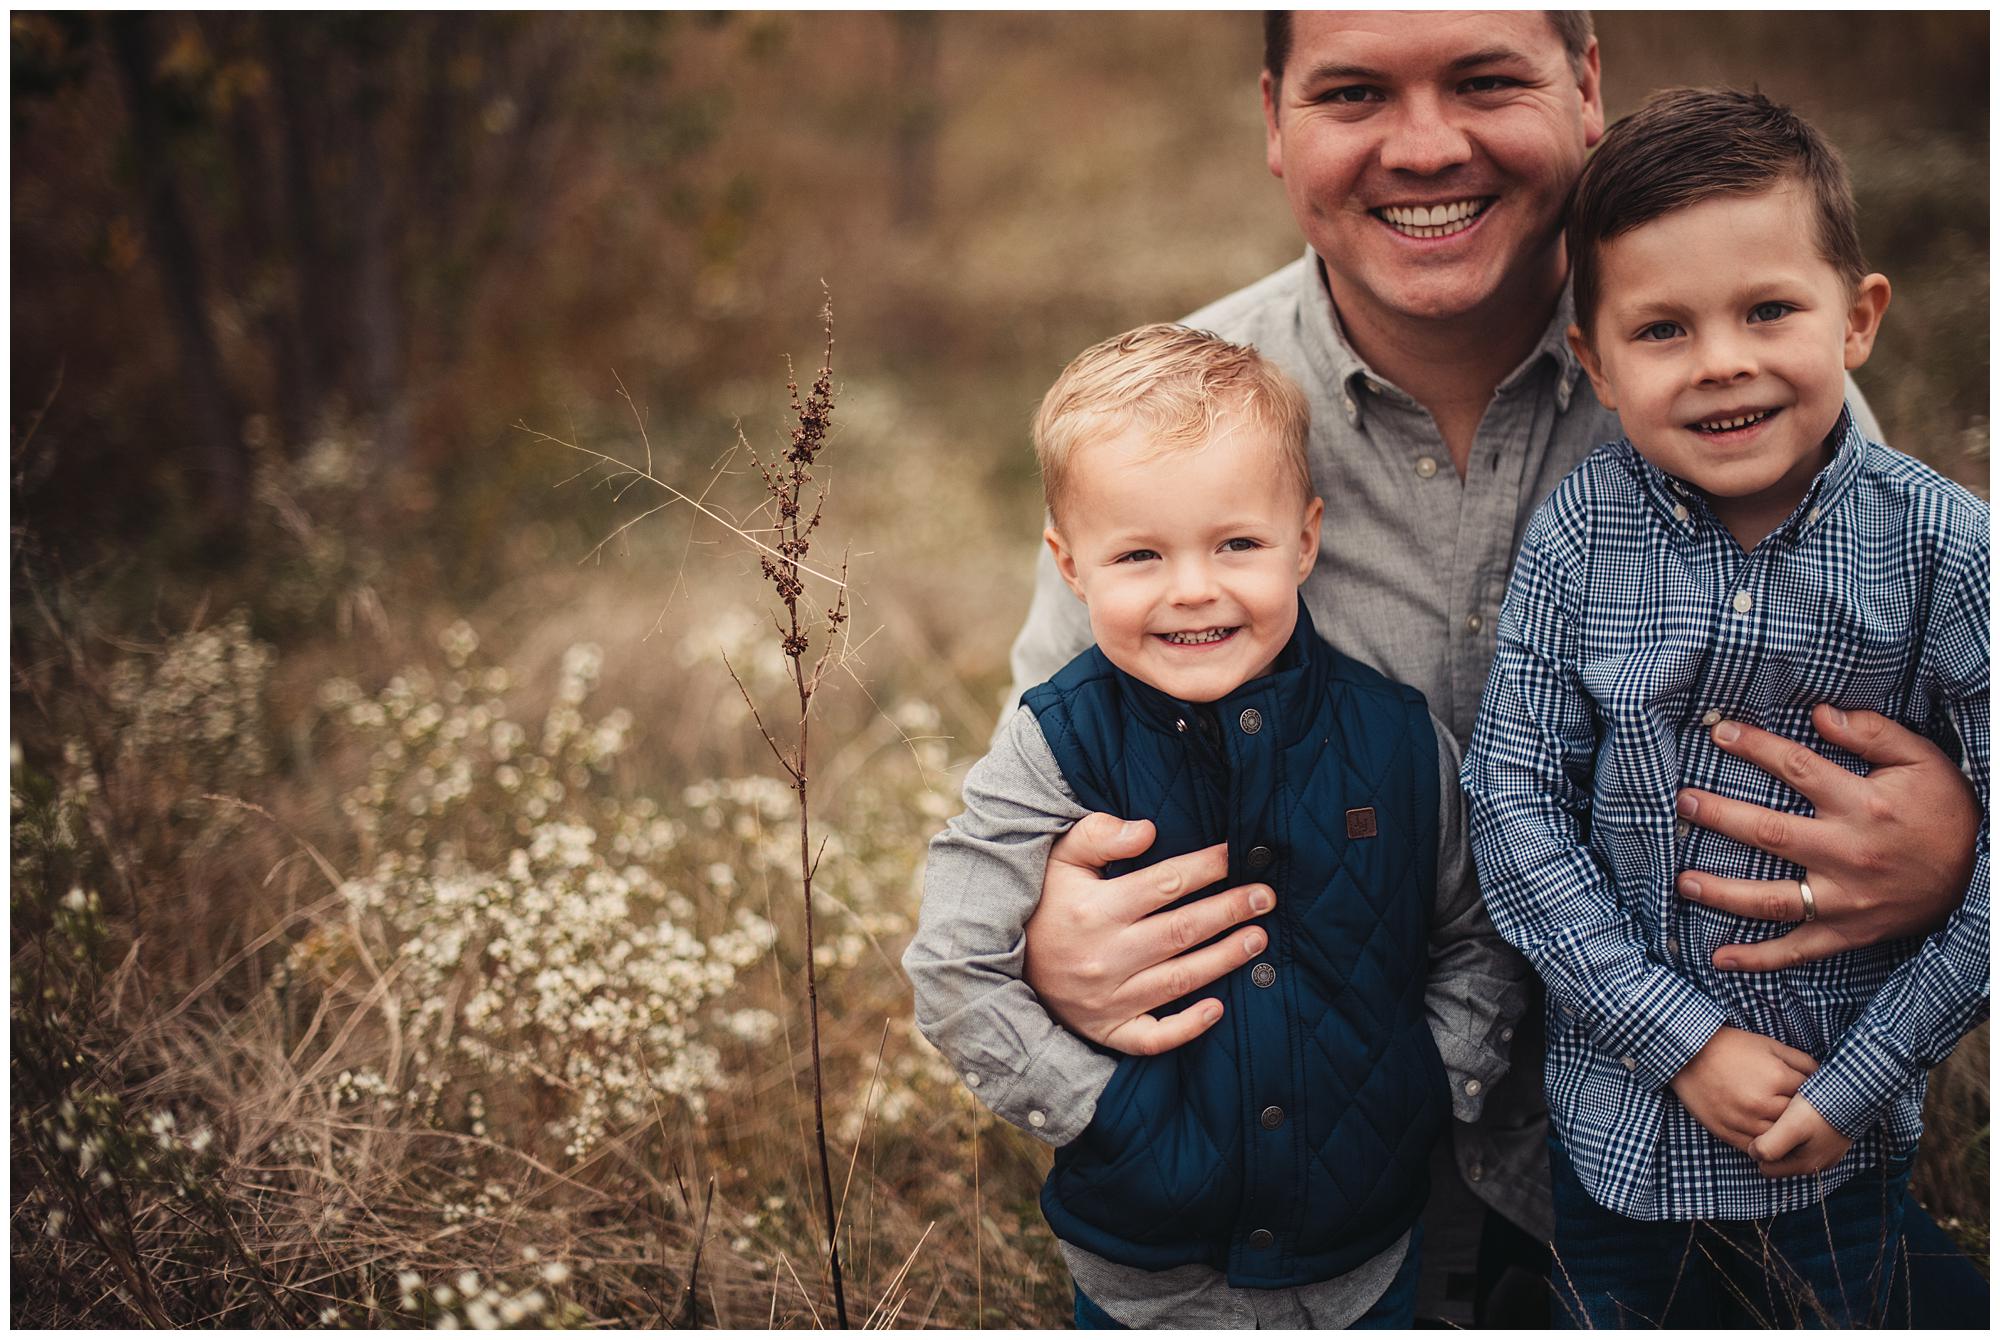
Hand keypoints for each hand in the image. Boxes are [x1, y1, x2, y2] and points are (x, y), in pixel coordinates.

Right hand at [1022, 813, 1271, 1055]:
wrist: (999, 962)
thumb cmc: (1043, 902)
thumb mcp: (1059, 858)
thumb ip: (1100, 835)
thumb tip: (1148, 830)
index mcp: (1094, 910)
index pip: (1165, 883)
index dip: (1206, 867)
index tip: (1235, 854)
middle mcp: (1105, 956)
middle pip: (1182, 930)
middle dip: (1230, 910)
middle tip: (1266, 897)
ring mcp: (1107, 999)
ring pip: (1179, 980)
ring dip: (1225, 959)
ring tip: (1259, 938)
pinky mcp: (1108, 1031)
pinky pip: (1153, 1037)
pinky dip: (1187, 1027)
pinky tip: (1218, 1008)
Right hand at [1667, 1026, 1817, 1152]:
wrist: (1686, 1054)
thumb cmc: (1731, 1046)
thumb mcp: (1769, 1045)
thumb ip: (1801, 1061)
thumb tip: (1824, 1078)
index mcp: (1777, 1078)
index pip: (1811, 1096)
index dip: (1813, 1097)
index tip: (1813, 1097)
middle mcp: (1762, 1103)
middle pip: (1797, 1121)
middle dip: (1801, 1118)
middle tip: (1803, 1116)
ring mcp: (1743, 1121)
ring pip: (1779, 1140)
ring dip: (1785, 1135)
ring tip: (1787, 1129)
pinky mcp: (1727, 1132)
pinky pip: (1756, 1149)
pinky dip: (1765, 1145)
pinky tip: (1767, 1136)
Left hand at [1675, 706, 1977, 970]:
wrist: (1986, 875)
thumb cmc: (1949, 811)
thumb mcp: (1923, 762)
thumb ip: (1873, 733)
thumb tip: (1820, 713)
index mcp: (1863, 805)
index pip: (1797, 768)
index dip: (1754, 747)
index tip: (1718, 732)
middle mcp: (1848, 853)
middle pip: (1769, 833)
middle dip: (1719, 815)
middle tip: (1681, 802)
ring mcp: (1846, 899)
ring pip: (1773, 899)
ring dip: (1722, 891)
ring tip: (1682, 880)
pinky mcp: (1850, 933)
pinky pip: (1799, 951)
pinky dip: (1759, 959)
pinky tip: (1719, 958)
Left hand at [1748, 1093, 1851, 1176]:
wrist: (1855, 1092)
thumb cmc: (1821, 1109)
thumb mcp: (1793, 1127)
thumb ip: (1771, 1146)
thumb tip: (1754, 1153)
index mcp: (1806, 1165)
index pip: (1767, 1168)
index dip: (1758, 1150)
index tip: (1759, 1129)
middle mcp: (1817, 1163)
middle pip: (1779, 1159)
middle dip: (1771, 1142)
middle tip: (1770, 1119)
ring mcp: (1824, 1150)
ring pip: (1791, 1147)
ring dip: (1783, 1133)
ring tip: (1783, 1113)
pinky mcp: (1829, 1137)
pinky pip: (1805, 1136)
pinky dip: (1797, 1126)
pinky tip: (1796, 1110)